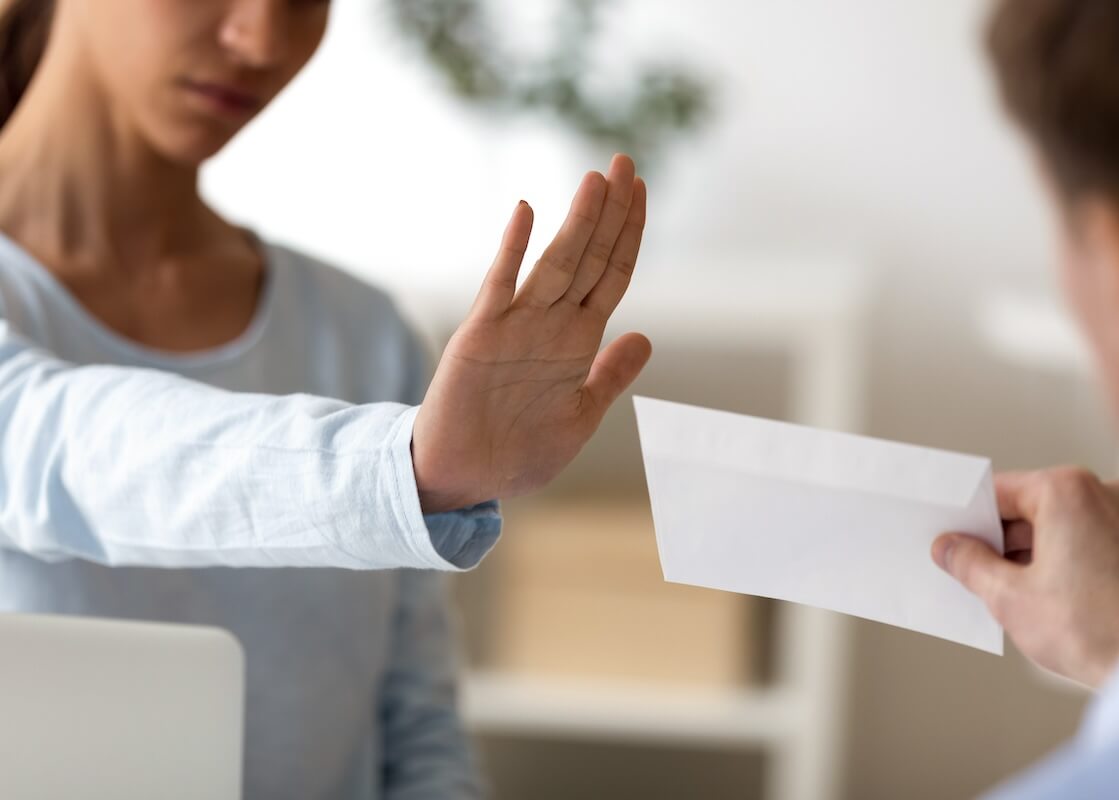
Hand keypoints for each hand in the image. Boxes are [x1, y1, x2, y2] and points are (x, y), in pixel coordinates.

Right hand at [412, 155, 650, 512]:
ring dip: (578, 221)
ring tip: (598, 179)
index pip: (612, 274)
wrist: (464, 477)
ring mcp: (516, 326)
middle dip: (610, 212)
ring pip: (556, 262)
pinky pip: (499, 286)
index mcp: (579, 342)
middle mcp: (551, 324)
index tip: (641, 191)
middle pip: (590, 257)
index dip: (628, 234)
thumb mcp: (580, 417)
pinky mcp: (480, 336)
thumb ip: (610, 377)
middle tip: (626, 162)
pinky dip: (511, 249)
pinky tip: (525, 212)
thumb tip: (646, 338)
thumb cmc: (520, 453)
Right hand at [932, 469, 1118, 687]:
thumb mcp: (1007, 596)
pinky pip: (1090, 538)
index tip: (951, 536)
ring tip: (1014, 590)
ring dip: (1032, 551)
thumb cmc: (1092, 631)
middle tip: (974, 569)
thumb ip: (970, 563)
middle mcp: (1104, 493)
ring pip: (1061, 523)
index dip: (969, 517)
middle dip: (1001, 539)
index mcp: (1067, 491)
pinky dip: (1065, 557)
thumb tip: (950, 548)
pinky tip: (1049, 592)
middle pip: (1032, 506)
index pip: (999, 491)